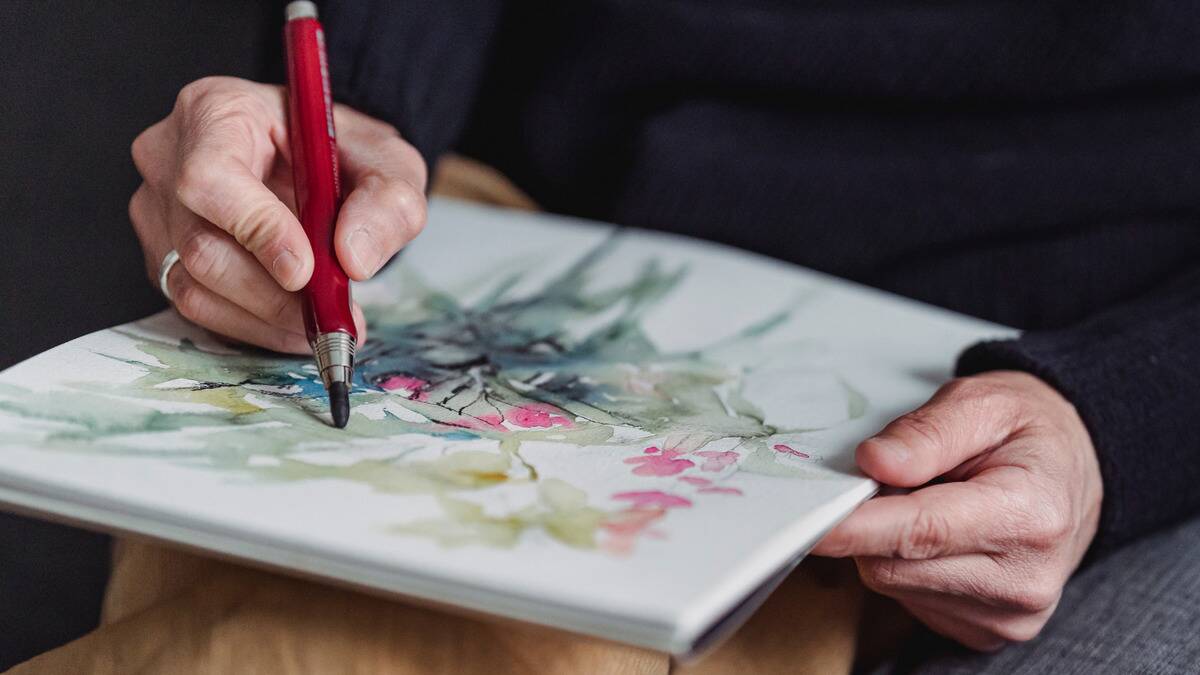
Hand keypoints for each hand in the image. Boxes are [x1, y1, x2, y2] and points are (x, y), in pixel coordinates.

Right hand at [129, 76, 427, 352]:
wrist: (319, 164)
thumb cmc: (341, 153)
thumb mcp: (388, 163)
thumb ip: (386, 202)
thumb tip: (354, 258)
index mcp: (216, 111)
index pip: (210, 177)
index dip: (256, 229)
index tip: (305, 270)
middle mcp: (170, 157)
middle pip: (200, 243)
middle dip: (272, 292)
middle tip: (331, 314)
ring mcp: (158, 209)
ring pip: (193, 285)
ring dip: (265, 317)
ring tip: (324, 322)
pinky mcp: (162, 254)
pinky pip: (195, 306)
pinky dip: (252, 326)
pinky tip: (294, 325)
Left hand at [812, 371, 1102, 650]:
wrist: (1074, 471)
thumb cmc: (1026, 431)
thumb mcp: (982, 402)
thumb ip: (926, 432)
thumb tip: (873, 463)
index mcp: (1029, 515)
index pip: (922, 532)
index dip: (857, 527)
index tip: (808, 521)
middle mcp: (1023, 579)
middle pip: (894, 565)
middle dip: (870, 521)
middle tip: (891, 477)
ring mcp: (1008, 616)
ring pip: (893, 584)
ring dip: (887, 543)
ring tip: (929, 501)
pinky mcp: (986, 632)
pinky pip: (909, 600)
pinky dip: (906, 565)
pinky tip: (940, 537)